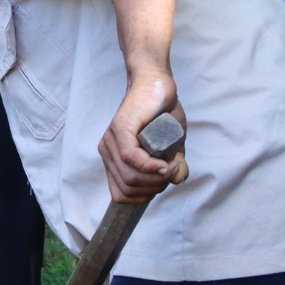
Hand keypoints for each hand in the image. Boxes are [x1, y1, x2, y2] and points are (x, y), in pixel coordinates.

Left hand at [98, 73, 187, 205]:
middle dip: (154, 188)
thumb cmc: (163, 116)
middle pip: (128, 189)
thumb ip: (173, 168)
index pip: (120, 195)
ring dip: (156, 179)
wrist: (159, 87)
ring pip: (130, 178)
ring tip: (171, 166)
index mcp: (113, 160)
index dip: (144, 198)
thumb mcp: (172, 149)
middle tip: (171, 172)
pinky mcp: (120, 129)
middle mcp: (108, 152)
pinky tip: (163, 164)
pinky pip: (131, 159)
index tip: (162, 185)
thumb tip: (176, 180)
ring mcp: (111, 141)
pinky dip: (151, 167)